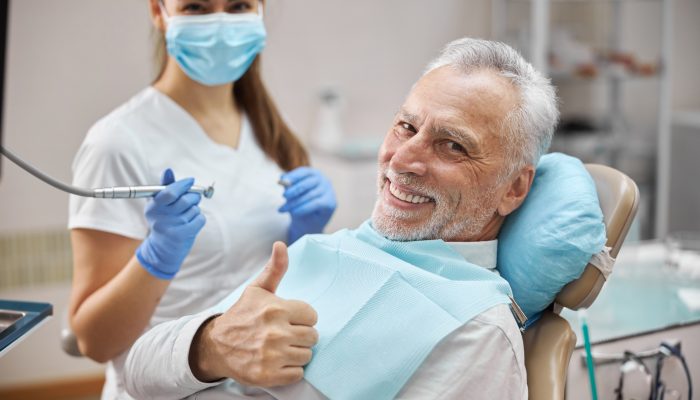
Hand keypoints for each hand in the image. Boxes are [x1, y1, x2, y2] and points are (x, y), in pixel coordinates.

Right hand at [136, 169, 205, 279]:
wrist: (163, 250)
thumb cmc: (164, 221)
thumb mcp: (161, 205)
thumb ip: (166, 187)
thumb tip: (168, 170)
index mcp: (152, 207)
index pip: (169, 192)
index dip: (182, 185)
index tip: (191, 181)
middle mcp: (159, 217)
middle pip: (185, 200)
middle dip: (194, 196)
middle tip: (195, 198)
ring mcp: (170, 227)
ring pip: (194, 209)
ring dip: (195, 210)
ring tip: (187, 216)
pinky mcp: (181, 236)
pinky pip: (199, 219)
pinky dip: (199, 219)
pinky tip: (192, 224)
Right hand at [191, 242, 318, 386]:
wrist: (215, 345)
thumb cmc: (242, 315)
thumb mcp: (257, 290)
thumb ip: (275, 268)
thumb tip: (281, 244)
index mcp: (276, 309)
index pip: (312, 316)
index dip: (302, 318)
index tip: (290, 320)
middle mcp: (276, 332)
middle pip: (312, 337)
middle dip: (301, 336)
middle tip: (285, 335)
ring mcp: (272, 355)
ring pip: (307, 355)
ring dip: (296, 353)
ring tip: (281, 348)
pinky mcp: (268, 376)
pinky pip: (297, 374)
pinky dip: (290, 370)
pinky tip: (277, 362)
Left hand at [279, 167, 336, 243]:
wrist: (308, 224)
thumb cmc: (299, 205)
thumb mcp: (292, 194)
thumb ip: (289, 186)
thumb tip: (282, 179)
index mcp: (315, 174)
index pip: (304, 172)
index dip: (292, 176)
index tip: (281, 181)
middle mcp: (324, 180)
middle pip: (306, 183)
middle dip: (293, 190)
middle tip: (283, 196)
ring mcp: (329, 191)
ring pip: (309, 195)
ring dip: (294, 202)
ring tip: (283, 208)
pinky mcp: (331, 203)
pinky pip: (315, 204)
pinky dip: (303, 208)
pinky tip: (293, 212)